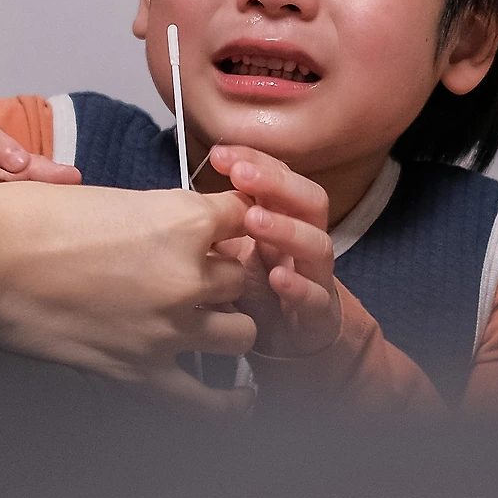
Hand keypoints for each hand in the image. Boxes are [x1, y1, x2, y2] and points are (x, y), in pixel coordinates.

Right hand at [0, 182, 257, 408]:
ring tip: (205, 318)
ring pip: (241, 331)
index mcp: (183, 220)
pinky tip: (237, 397)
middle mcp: (188, 276)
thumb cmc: (30, 218)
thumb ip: (159, 215)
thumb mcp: (108, 196)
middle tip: (197, 270)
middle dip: (222, 271)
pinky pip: (208, 400)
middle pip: (241, 276)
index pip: (240, 217)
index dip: (228, 220)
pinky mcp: (141, 372)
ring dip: (226, 322)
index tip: (216, 226)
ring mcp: (168, 330)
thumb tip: (180, 232)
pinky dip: (228, 402)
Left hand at [207, 146, 340, 356]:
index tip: (220, 155)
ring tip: (254, 219)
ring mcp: (315, 276)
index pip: (281, 178)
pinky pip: (316, 296)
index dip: (256, 162)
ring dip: (286, 228)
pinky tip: (277, 277)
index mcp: (287, 219)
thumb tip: (179, 193)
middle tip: (241, 176)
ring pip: (317, 244)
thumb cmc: (255, 288)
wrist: (284, 341)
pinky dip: (298, 286)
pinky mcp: (318, 314)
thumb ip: (216, 223)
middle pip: (310, 201)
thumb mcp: (230, 251)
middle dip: (277, 184)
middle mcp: (306, 242)